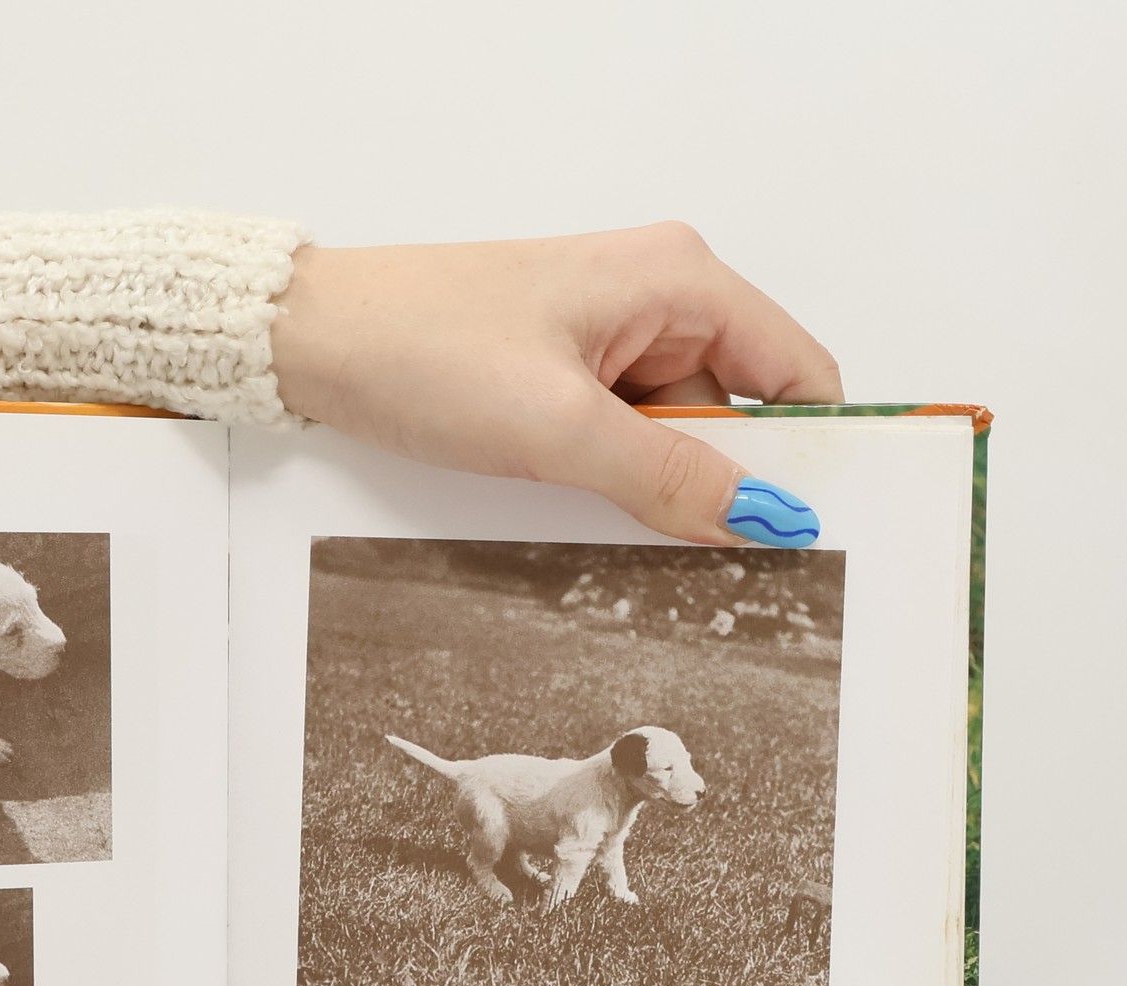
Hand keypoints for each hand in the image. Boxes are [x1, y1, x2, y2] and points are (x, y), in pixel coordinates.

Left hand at [269, 224, 841, 545]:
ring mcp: (607, 341)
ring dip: (663, 488)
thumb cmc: (423, 350)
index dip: (811, 454)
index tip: (809, 534)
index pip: (798, 372)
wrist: (315, 342)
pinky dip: (618, 482)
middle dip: (729, 483)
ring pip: (677, 434)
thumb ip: (668, 477)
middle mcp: (657, 301)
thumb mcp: (559, 428)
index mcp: (681, 281)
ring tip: (630, 535)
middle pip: (741, 410)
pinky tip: (595, 515)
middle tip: (716, 563)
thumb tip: (762, 519)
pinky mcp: (563, 378)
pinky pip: (621, 440)